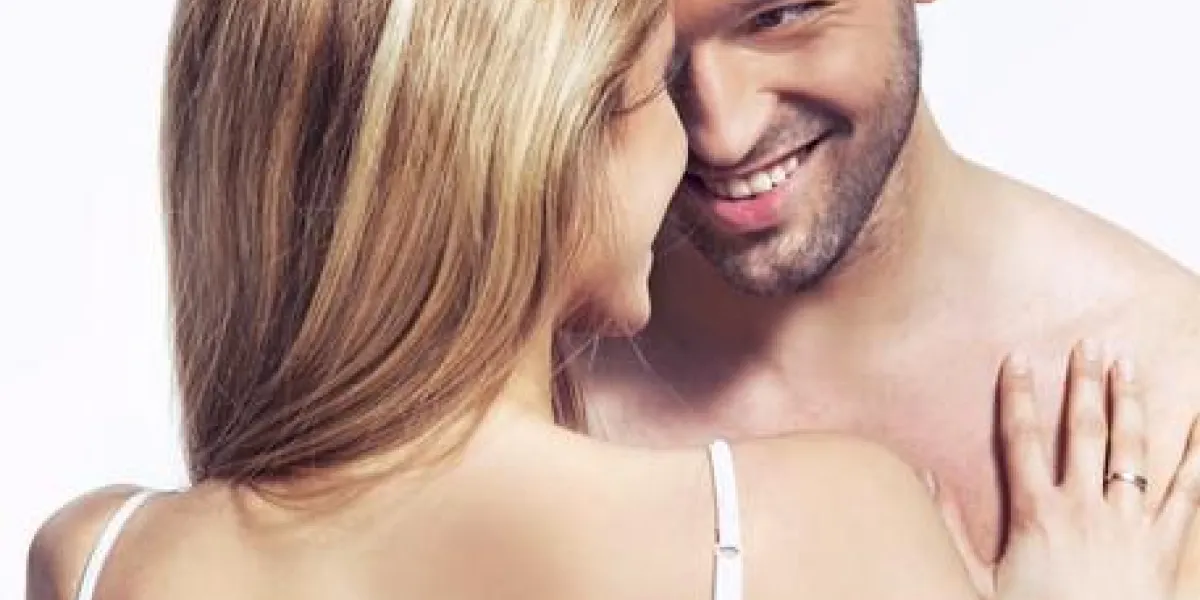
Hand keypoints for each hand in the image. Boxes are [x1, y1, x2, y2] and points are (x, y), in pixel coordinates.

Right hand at [939, 341, 1199, 599]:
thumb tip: (925, 481)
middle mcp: (1085, 509)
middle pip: (1084, 432)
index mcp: (1037, 515)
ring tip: (1129, 366)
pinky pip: (1186, 492)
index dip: (1018, 396)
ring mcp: (1130, 525)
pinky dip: (1194, 455)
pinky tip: (1198, 423)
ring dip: (1131, 404)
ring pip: (1132, 451)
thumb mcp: (978, 583)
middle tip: (1089, 345)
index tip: (1018, 358)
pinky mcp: (1166, 545)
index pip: (1022, 440)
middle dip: (1084, 384)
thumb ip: (951, 531)